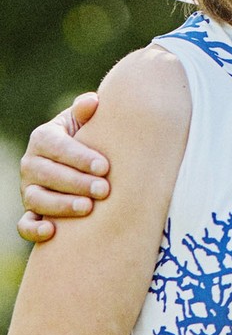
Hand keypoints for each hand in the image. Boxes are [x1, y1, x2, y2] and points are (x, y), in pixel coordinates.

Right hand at [18, 93, 109, 242]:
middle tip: (104, 190)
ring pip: (37, 199)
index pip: (58, 148)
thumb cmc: (88, 138)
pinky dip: (33, 230)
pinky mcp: (30, 212)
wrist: (82, 163)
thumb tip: (92, 102)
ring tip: (87, 208)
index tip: (104, 167)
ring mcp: (28, 189)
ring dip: (61, 205)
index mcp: (43, 138)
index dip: (80, 158)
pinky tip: (52, 232)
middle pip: (48, 174)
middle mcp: (31, 164)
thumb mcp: (85, 122)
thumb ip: (86, 111)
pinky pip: (25, 225)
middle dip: (77, 183)